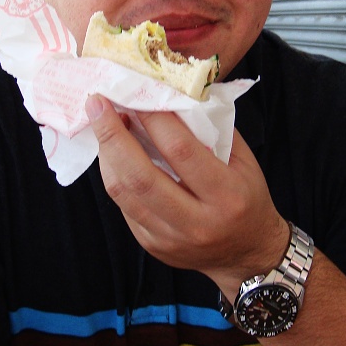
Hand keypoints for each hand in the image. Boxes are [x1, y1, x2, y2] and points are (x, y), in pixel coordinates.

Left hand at [85, 94, 287, 295]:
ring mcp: (169, 238)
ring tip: (102, 124)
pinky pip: (123, 206)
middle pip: (140, 176)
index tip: (135, 91)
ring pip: (123, 193)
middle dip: (112, 134)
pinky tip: (113, 153)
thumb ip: (210, 130)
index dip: (153, 118)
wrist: (247, 254)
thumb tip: (171, 96)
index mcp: (226, 195)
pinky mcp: (151, 246)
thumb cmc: (247, 198)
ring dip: (106, 153)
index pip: (180, 150)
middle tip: (98, 102)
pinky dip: (114, 174)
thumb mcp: (242, 161)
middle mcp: (196, 222)